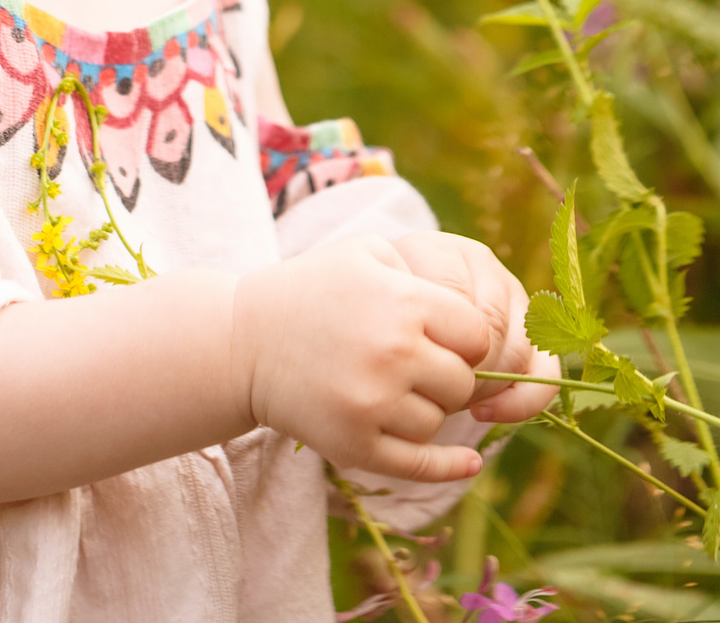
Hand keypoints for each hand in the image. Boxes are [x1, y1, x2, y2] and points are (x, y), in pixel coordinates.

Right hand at [229, 234, 495, 483]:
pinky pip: (420, 465)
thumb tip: (476, 314)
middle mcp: (394, 354)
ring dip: (424, 409)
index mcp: (404, 303)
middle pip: (462, 383)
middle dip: (445, 376)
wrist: (242, 342)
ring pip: (437, 421)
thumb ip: (423, 268)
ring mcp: (373, 404)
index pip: (478, 337)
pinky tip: (468, 462)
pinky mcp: (353, 444)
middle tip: (411, 366)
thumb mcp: (365, 253)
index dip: (464, 339)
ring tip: (387, 389)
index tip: (441, 338)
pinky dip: (448, 467)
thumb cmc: (310, 290)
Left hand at [391, 231, 560, 424]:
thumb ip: (401, 328)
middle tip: (431, 391)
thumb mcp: (377, 317)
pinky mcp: (535, 331)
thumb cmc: (376, 322)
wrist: (389, 318)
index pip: (454, 305)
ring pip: (518, 354)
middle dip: (461, 375)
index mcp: (439, 252)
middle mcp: (483, 266)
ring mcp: (513, 295)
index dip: (438, 350)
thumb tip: (441, 364)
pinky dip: (521, 401)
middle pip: (491, 331)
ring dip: (484, 389)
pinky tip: (486, 413)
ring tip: (448, 398)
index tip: (411, 370)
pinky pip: (546, 373)